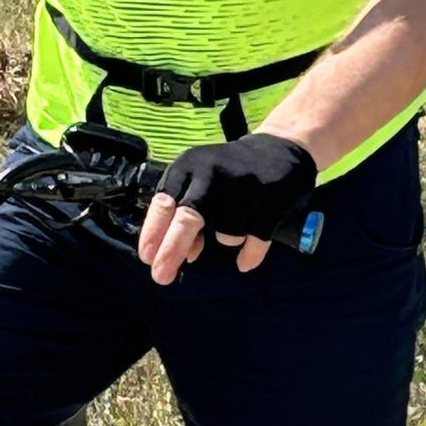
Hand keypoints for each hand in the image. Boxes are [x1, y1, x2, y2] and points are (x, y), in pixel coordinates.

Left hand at [137, 132, 317, 283]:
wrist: (278, 148)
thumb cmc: (225, 173)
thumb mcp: (197, 182)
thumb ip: (183, 214)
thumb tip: (184, 255)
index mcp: (189, 166)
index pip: (164, 202)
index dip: (153, 233)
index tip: (147, 258)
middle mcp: (213, 174)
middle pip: (188, 218)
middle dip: (172, 250)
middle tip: (161, 276)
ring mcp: (244, 187)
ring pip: (226, 235)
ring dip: (227, 238)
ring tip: (238, 217)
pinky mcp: (271, 201)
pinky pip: (254, 242)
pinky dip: (248, 255)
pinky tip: (244, 260)